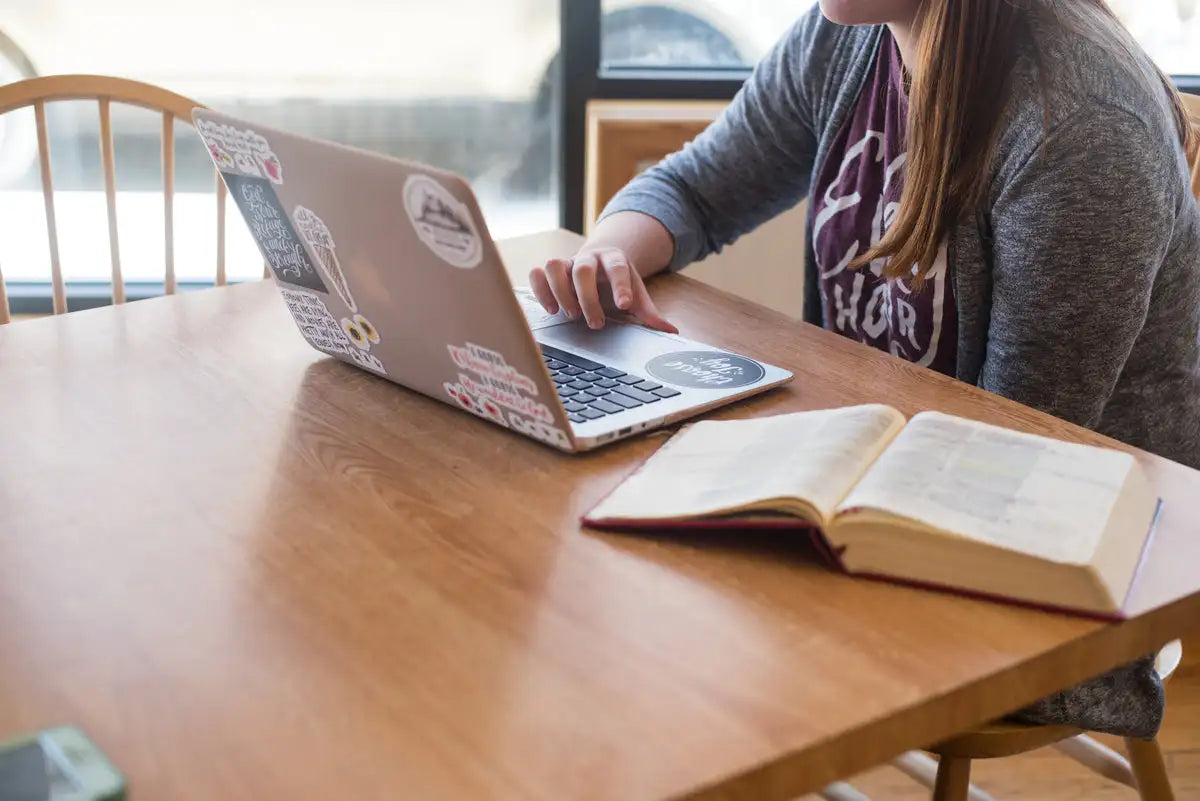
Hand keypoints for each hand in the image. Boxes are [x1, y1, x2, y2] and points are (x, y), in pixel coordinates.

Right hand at [529, 246, 678, 333]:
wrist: (598, 264)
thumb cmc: (616, 284)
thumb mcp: (635, 294)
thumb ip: (648, 312)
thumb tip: (671, 330)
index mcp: (614, 259)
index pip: (618, 268)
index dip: (621, 286)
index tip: (625, 305)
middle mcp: (588, 258)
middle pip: (583, 270)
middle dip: (587, 298)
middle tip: (595, 323)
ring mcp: (566, 263)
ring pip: (554, 266)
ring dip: (560, 293)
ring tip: (570, 315)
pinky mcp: (549, 272)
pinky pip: (536, 273)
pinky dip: (540, 290)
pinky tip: (551, 309)